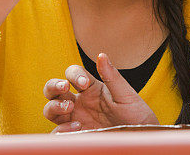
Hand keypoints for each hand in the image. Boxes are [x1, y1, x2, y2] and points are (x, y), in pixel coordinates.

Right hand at [43, 54, 158, 132]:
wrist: (139, 136)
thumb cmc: (135, 113)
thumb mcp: (125, 94)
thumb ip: (112, 76)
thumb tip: (101, 54)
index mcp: (91, 87)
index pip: (73, 73)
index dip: (74, 74)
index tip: (84, 83)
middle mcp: (80, 101)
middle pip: (53, 89)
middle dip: (53, 86)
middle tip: (64, 87)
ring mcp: (75, 118)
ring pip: (50, 109)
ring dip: (54, 106)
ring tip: (69, 108)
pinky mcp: (75, 136)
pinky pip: (57, 132)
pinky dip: (60, 130)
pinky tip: (77, 128)